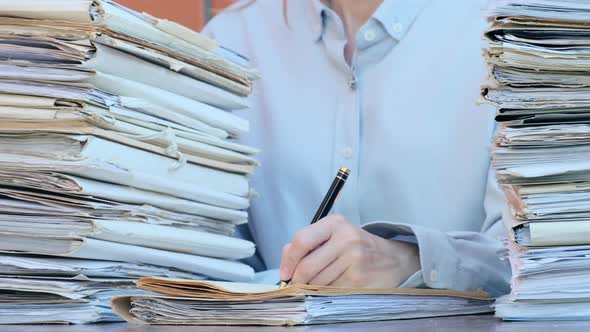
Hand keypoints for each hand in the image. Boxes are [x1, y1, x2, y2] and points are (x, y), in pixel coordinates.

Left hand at [280, 215, 420, 287]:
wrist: (393, 259)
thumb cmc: (357, 246)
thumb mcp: (334, 235)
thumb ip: (308, 242)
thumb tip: (285, 261)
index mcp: (335, 224)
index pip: (302, 240)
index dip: (288, 260)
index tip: (285, 273)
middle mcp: (346, 239)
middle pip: (307, 266)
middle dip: (297, 280)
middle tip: (295, 285)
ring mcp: (355, 260)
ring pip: (317, 282)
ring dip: (311, 288)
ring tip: (317, 285)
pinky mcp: (360, 279)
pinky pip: (331, 292)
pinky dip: (326, 294)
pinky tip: (332, 288)